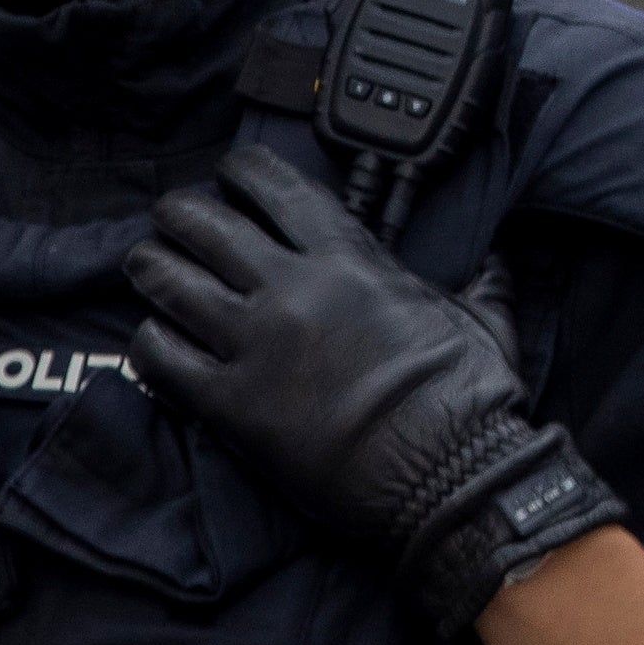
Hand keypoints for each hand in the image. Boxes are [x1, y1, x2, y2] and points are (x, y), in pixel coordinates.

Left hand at [128, 145, 626, 635]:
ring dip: (150, 268)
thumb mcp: (484, 322)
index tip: (228, 173)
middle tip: (170, 218)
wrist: (447, 473)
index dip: (240, 171)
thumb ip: (483, 283)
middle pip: (207, 226)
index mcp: (351, 259)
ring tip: (144, 266)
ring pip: (170, 283)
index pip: (277, 188)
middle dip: (179, 214)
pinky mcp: (233, 405)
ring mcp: (257, 345)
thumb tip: (499, 264)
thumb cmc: (468, 400)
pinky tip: (151, 341)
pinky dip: (148, 343)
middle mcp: (293, 289)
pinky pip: (161, 359)